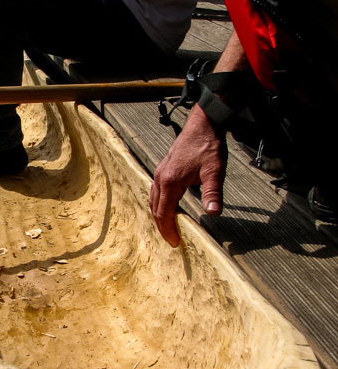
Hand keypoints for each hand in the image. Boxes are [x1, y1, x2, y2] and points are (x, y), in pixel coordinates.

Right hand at [149, 105, 227, 246]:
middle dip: (162, 226)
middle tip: (171, 240)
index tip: (174, 243)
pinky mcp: (164, 168)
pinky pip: (156, 191)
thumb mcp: (214, 171)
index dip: (168, 230)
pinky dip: (159, 204)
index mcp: (171, 181)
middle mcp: (161, 178)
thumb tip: (213, 212)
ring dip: (159, 215)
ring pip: (153, 200)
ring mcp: (160, 172)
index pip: (164, 213)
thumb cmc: (208, 146)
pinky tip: (167, 207)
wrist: (203, 124)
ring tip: (168, 227)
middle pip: (155, 209)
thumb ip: (213, 192)